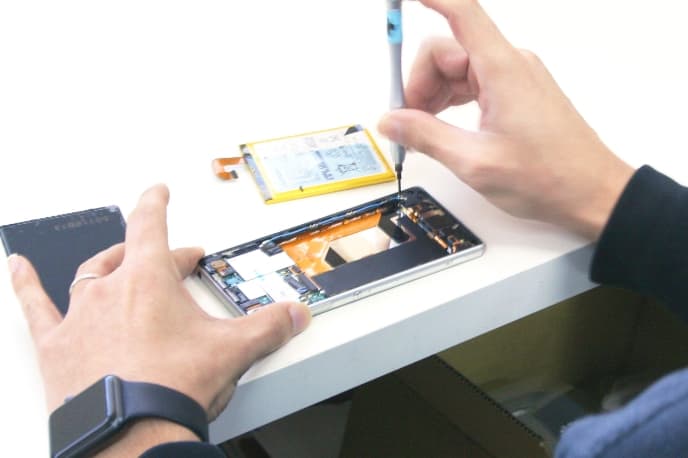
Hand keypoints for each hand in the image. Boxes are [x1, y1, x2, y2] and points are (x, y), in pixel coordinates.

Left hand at [8, 184, 310, 454]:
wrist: (131, 432)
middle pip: (130, 255)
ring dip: (106, 266)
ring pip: (89, 277)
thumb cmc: (172, 386)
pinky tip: (19, 269)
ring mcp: (79, 317)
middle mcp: (109, 290)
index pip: (151, 223)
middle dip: (155, 254)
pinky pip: (36, 307)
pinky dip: (27, 285)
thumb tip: (294, 314)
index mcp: (148, 279)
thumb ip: (269, 327)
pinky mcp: (57, 347)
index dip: (156, 203)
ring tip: (115, 261)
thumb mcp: (232, 351)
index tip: (158, 191)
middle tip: (175, 262)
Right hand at [378, 0, 634, 239]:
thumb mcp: (475, 162)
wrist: (593, 194)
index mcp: (501, 70)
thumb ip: (427, 136)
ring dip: (432, 94)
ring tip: (423, 131)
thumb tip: (390, 121)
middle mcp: (509, 65)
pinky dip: (450, 100)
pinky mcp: (517, 93)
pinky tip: (443, 127)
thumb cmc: (548, 178)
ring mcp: (514, 78)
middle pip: (447, 51)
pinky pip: (472, 83)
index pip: (462, 13)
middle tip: (406, 122)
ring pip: (457, 69)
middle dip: (419, 82)